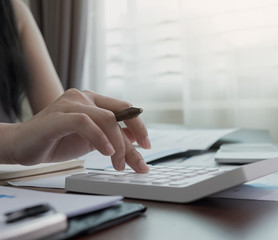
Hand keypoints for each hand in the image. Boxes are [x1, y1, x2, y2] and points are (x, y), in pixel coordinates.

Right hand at [1, 89, 150, 171]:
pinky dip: (100, 138)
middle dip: (134, 140)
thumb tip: (135, 140)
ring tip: (119, 164)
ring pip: (106, 118)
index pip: (124, 109)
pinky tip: (107, 152)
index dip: (139, 126)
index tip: (147, 146)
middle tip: (138, 163)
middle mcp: (83, 97)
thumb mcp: (91, 140)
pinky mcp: (58, 116)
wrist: (21, 145)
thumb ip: (111, 136)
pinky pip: (85, 123)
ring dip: (118, 144)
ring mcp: (70, 104)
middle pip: (119, 114)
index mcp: (93, 101)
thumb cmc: (56, 142)